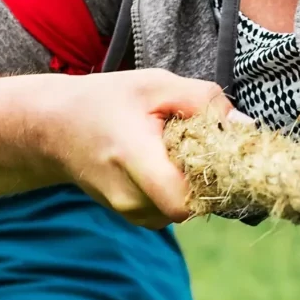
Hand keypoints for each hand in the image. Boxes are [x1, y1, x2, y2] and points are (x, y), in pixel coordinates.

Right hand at [32, 68, 237, 229]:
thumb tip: (245, 126)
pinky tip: (160, 162)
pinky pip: (167, 210)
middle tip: (194, 144)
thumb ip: (203, 101)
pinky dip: (173, 189)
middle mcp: (127, 196)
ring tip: (170, 150)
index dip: (210, 181)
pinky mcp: (130, 215)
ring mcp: (127, 211)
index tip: (212, 152)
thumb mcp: (155, 84)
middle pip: (189, 205)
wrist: (53, 128)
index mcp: (132, 159)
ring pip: (181, 210)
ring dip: (187, 184)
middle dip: (202, 178)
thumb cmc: (106, 100)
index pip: (184, 200)